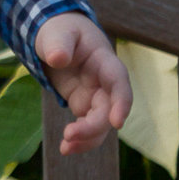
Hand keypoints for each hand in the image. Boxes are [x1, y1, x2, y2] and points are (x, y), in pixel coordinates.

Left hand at [36, 13, 130, 153]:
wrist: (57, 37)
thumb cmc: (60, 31)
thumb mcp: (56, 32)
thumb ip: (58, 44)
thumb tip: (58, 59)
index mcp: (104, 61)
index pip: (119, 81)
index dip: (122, 102)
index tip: (116, 123)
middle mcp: (106, 83)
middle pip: (109, 109)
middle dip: (94, 126)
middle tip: (69, 135)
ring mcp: (97, 96)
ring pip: (101, 124)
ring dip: (87, 138)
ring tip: (65, 147)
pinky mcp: (85, 105)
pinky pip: (88, 126)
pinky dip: (80, 139)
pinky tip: (65, 148)